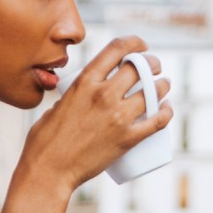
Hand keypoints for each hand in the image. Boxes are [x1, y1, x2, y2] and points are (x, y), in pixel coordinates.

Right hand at [18, 34, 172, 194]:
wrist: (49, 170)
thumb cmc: (45, 140)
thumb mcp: (58, 104)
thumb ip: (75, 94)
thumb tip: (84, 93)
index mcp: (85, 81)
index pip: (117, 49)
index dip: (134, 42)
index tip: (141, 46)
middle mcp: (104, 94)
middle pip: (140, 67)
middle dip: (152, 63)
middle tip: (155, 68)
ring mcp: (118, 116)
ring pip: (153, 91)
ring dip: (163, 85)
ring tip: (164, 85)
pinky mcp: (128, 138)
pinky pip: (157, 121)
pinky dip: (166, 112)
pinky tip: (167, 109)